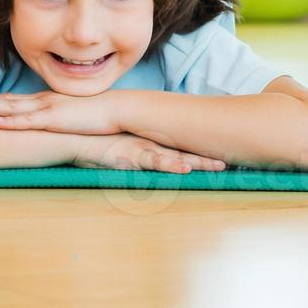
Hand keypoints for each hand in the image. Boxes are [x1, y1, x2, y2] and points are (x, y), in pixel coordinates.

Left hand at [0, 91, 122, 134]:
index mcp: (46, 101)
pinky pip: (29, 121)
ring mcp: (47, 108)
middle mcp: (42, 101)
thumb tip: (52, 130)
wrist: (118, 109)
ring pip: (10, 107)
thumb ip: (60, 121)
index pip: (14, 101)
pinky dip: (11, 122)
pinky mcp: (55, 119)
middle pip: (5, 101)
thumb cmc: (99, 115)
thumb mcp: (73, 117)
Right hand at [72, 134, 225, 173]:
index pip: (182, 150)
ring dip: (196, 162)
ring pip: (176, 157)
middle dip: (208, 159)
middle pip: (186, 153)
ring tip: (217, 166)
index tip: (223, 158)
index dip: (202, 155)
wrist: (76, 139)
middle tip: (231, 163)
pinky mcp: (131, 156)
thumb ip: (136, 160)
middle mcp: (151, 146)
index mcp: (152, 145)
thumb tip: (153, 167)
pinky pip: (153, 162)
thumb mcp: (121, 155)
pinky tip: (183, 168)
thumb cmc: (98, 148)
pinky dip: (168, 165)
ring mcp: (143, 150)